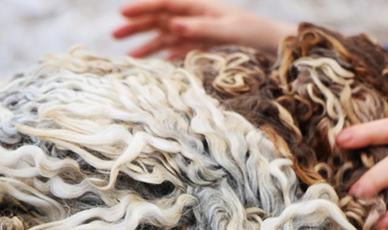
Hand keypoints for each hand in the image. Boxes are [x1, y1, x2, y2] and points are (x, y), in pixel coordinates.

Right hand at [113, 0, 296, 59]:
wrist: (271, 45)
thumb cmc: (252, 32)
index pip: (164, 3)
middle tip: (115, 34)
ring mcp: (196, 32)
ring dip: (147, 45)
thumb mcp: (226, 29)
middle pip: (159, 19)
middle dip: (137, 26)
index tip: (122, 12)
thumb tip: (173, 26)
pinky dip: (164, 58)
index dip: (142, 7)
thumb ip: (199, 27)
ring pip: (165, 37)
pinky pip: (177, 51)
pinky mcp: (201, 47)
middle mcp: (194, 17)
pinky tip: (153, 66)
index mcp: (198, 6)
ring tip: (130, 58)